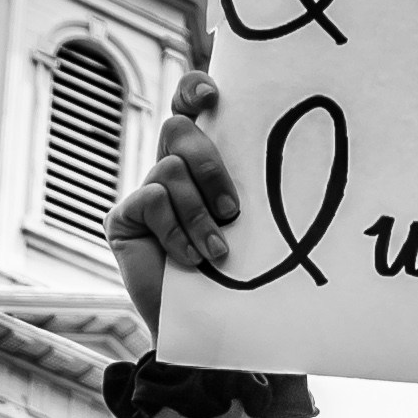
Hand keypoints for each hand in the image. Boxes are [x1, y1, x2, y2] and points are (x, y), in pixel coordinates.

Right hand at [116, 76, 244, 338]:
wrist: (206, 328)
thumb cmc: (237, 276)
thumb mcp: (250, 226)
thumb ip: (250, 190)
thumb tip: (294, 154)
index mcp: (202, 163)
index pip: (188, 107)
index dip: (192, 88)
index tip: (213, 94)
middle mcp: (170, 171)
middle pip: (179, 129)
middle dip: (210, 166)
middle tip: (234, 211)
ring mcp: (144, 194)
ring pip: (170, 169)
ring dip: (199, 214)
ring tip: (217, 251)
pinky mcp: (123, 218)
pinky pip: (152, 200)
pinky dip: (176, 231)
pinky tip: (189, 260)